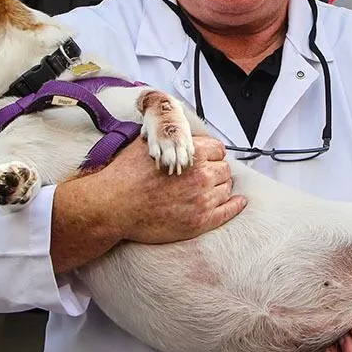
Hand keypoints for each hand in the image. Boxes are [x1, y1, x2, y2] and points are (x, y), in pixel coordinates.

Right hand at [91, 135, 246, 244]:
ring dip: (220, 188)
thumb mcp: (148, 144)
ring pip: (226, 189)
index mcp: (191, 153)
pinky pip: (227, 212)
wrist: (113, 205)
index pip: (218, 150)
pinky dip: (235, 206)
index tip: (208, 159)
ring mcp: (202, 199)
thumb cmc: (126, 176)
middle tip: (206, 176)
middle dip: (216, 171)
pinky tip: (238, 203)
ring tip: (210, 190)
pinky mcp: (199, 221)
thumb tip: (175, 129)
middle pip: (224, 169)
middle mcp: (201, 175)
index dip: (212, 154)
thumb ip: (168, 136)